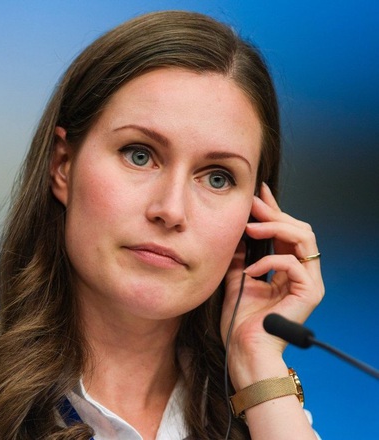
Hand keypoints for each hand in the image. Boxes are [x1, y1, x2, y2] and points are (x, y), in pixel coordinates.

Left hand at [221, 182, 324, 387]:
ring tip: (251, 229)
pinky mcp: (310, 293)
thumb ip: (239, 258)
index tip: (259, 192)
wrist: (244, 350)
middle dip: (274, 213)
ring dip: (275, 228)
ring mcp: (309, 283)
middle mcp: (302, 273)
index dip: (274, 210)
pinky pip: (293, 263)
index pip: (284, 232)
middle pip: (298, 229)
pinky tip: (250, 271)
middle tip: (252, 204)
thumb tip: (235, 235)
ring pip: (303, 238)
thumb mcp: (235, 280)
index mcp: (286, 270)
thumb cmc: (239, 322)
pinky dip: (269, 262)